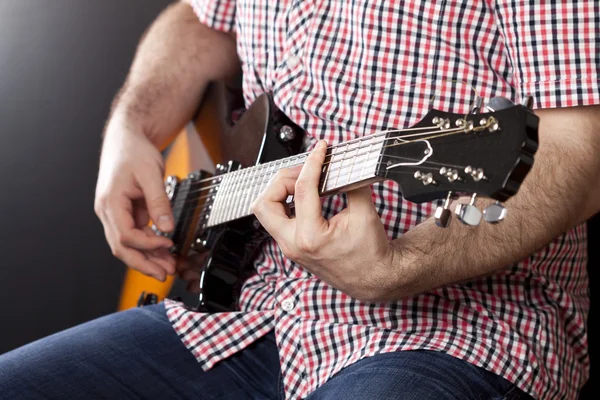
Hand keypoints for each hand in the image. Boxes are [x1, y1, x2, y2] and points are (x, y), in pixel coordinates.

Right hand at [94, 116, 175, 280]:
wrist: (126, 139)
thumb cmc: (133, 152)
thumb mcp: (150, 174)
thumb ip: (159, 201)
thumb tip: (167, 226)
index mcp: (110, 203)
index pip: (124, 235)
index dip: (147, 244)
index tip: (167, 243)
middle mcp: (108, 212)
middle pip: (121, 248)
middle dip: (143, 263)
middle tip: (164, 274)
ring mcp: (115, 214)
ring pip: (127, 244)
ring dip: (147, 257)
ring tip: (168, 266)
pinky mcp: (125, 213)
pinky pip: (134, 235)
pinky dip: (148, 244)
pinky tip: (163, 251)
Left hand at [251, 141, 397, 301]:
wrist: (373, 279)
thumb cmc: (371, 253)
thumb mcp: (365, 214)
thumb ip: (352, 184)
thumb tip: (343, 162)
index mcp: (310, 237)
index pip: (302, 189)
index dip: (312, 162)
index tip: (320, 149)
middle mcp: (293, 244)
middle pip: (265, 203)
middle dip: (282, 180)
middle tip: (304, 171)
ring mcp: (289, 248)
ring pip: (265, 212)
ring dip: (279, 192)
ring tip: (302, 182)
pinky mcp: (291, 247)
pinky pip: (276, 220)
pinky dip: (285, 202)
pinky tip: (303, 195)